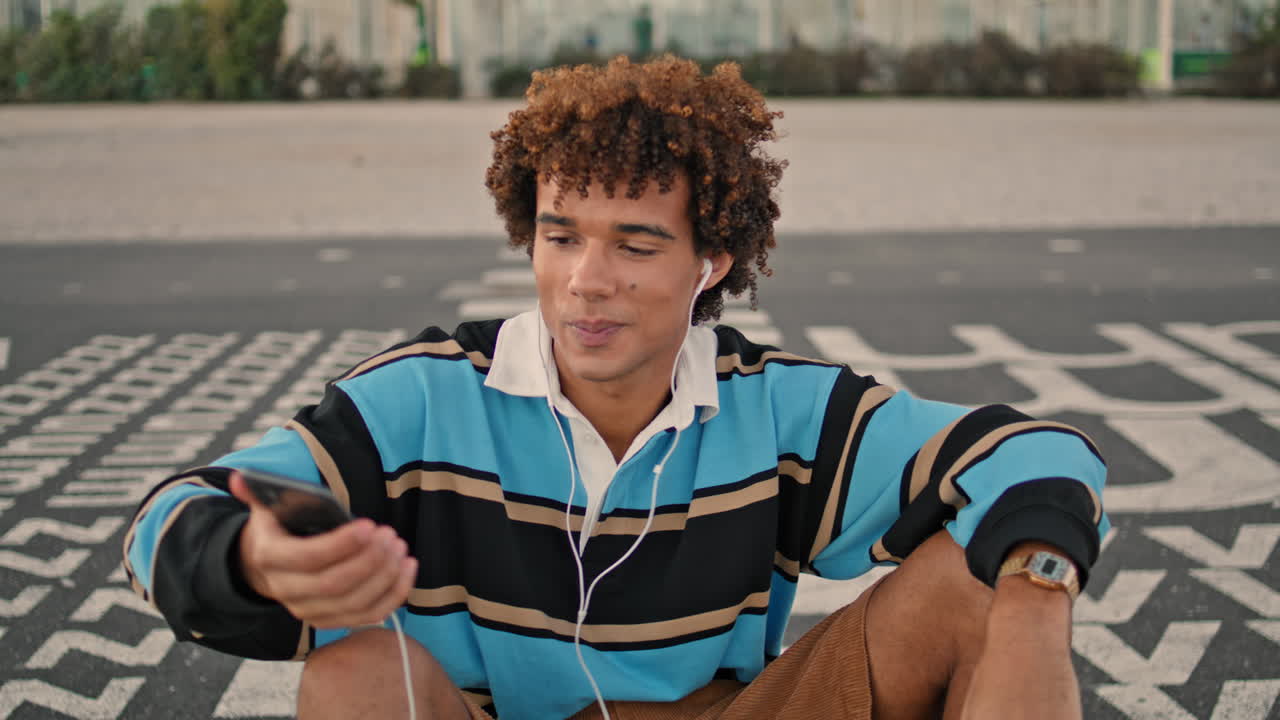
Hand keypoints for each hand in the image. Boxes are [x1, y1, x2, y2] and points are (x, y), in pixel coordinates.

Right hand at [228, 471, 417, 628]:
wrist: (266, 568)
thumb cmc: (278, 530)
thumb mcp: (265, 509)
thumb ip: (256, 492)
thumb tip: (240, 477)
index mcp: (271, 558)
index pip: (308, 558)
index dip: (341, 544)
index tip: (369, 525)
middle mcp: (288, 591)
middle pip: (334, 585)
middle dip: (369, 560)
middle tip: (390, 536)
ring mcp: (309, 611)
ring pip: (354, 603)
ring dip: (384, 576)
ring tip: (400, 548)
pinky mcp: (331, 620)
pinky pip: (368, 615)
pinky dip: (393, 594)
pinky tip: (408, 568)